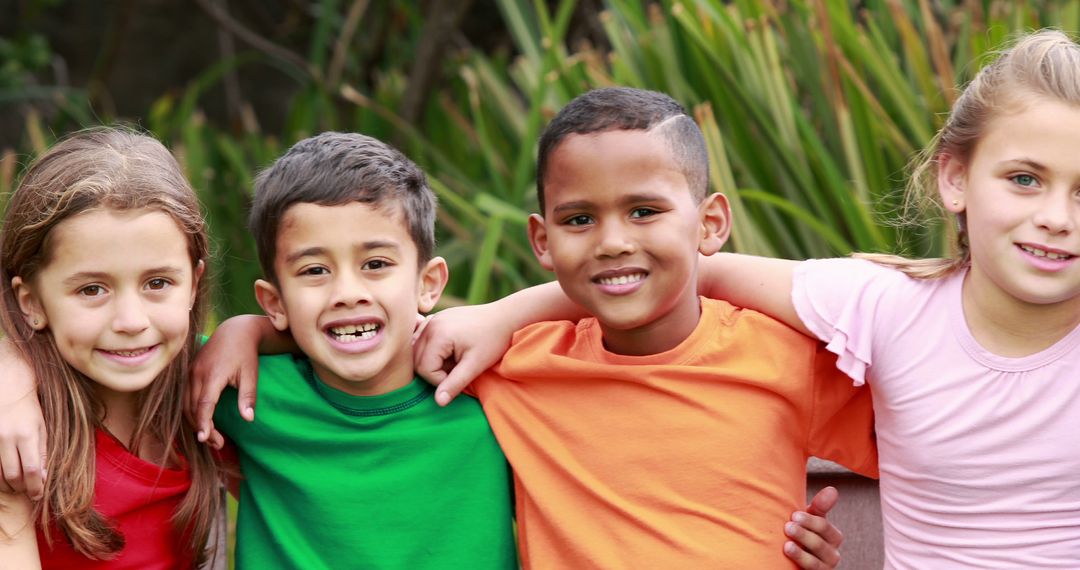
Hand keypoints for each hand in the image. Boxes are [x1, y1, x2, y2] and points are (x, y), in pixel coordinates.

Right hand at [0, 387, 45, 499]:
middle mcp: (7, 438)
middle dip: (20, 487)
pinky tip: (3, 477)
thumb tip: (42, 479)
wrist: (8, 390)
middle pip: (12, 475)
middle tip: (26, 490)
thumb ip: (42, 453)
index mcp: (27, 435)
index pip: (32, 469)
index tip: (37, 495)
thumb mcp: (42, 429)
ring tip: (15, 485)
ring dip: (6, 485)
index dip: (35, 486)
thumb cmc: (29, 411)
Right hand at [187, 315, 264, 448]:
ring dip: (196, 422)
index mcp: (212, 375)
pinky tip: (202, 421)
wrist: (234, 331)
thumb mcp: (251, 374)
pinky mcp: (189, 372)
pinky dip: (191, 412)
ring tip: (212, 437)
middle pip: (192, 408)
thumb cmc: (245, 354)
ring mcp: (190, 372)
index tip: (205, 439)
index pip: (204, 404)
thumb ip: (248, 396)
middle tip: (218, 444)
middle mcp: (196, 374)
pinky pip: (185, 396)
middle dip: (202, 428)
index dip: (203, 423)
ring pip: (186, 404)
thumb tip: (249, 419)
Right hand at [413, 303, 513, 405]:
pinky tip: (448, 351)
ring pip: (417, 349)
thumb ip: (455, 384)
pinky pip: (422, 338)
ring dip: (432, 360)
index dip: (440, 380)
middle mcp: (430, 324)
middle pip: (417, 359)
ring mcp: (432, 319)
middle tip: (457, 369)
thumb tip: (439, 402)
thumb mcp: (475, 365)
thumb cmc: (493, 341)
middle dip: (434, 371)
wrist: (504, 317)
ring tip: (454, 360)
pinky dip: (431, 349)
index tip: (459, 377)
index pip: (424, 369)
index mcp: (438, 335)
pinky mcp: (437, 318)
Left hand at [783, 486, 842, 568]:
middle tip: (787, 527)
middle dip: (803, 534)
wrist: (792, 558)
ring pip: (815, 562)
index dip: (809, 521)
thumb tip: (833, 489)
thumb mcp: (810, 518)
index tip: (794, 515)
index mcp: (832, 536)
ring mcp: (824, 568)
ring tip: (786, 545)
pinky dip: (800, 563)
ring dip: (800, 553)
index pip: (824, 527)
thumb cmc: (802, 532)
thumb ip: (820, 506)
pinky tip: (789, 555)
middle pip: (820, 544)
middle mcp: (832, 554)